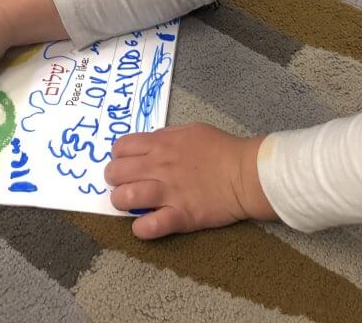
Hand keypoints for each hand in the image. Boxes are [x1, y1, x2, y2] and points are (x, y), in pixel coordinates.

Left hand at [105, 123, 277, 238]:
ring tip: (132, 204)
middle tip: (125, 184)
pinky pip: (148, 227)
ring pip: (124, 198)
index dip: (119, 156)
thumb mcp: (193, 130)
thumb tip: (151, 144)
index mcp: (161, 144)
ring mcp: (167, 192)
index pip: (121, 147)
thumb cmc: (223, 148)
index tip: (126, 163)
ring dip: (122, 202)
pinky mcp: (179, 216)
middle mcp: (158, 166)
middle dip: (115, 179)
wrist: (246, 173)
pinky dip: (141, 229)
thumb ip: (167, 137)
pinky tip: (145, 225)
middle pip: (116, 173)